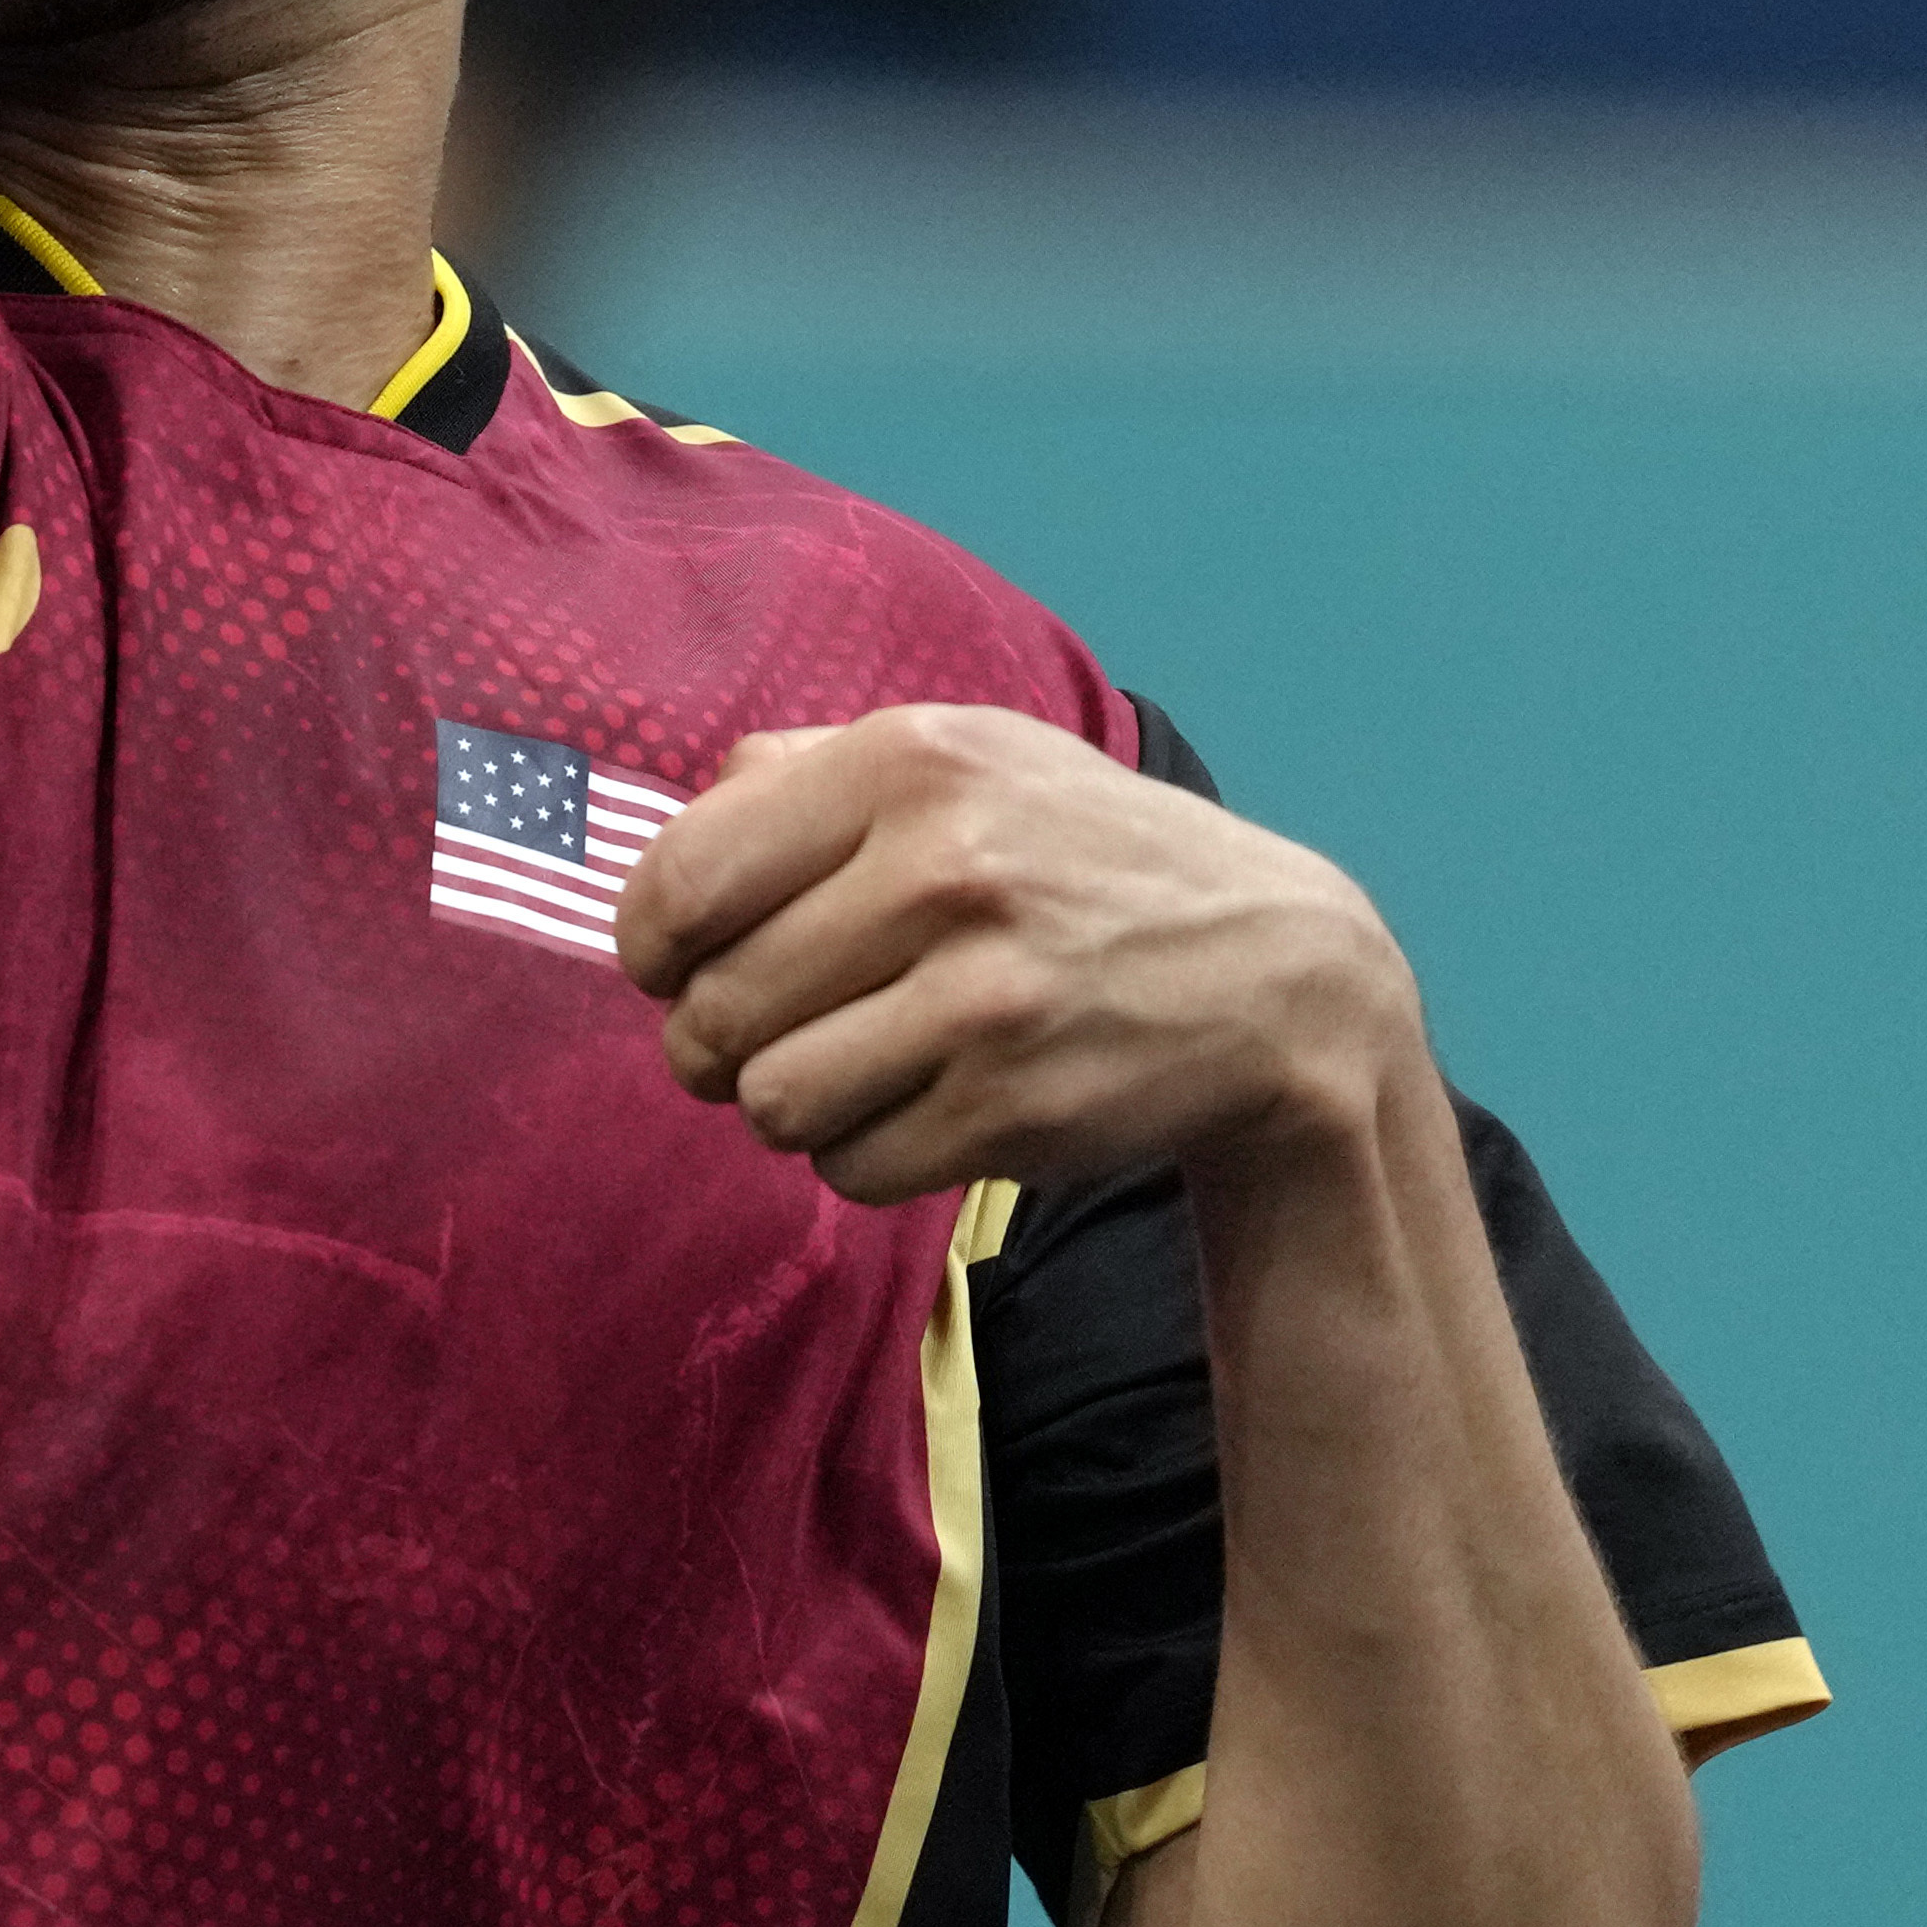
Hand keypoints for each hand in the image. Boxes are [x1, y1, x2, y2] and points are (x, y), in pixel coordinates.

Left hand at [610, 704, 1422, 1206]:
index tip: (670, 965)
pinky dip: (861, 1154)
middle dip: (714, 1039)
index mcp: (909, 760)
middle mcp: (944, 868)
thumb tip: (678, 818)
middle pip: (713, 1007)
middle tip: (766, 1033)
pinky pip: (848, 1168)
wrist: (1276, 977)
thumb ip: (811, 767)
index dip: (649, 946)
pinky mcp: (1014, 1109)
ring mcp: (983, 996)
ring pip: (768, 1100)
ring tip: (848, 1068)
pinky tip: (920, 1108)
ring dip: (787, 1104)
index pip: (683, 882)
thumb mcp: (973, 758)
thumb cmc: (1084, 861)